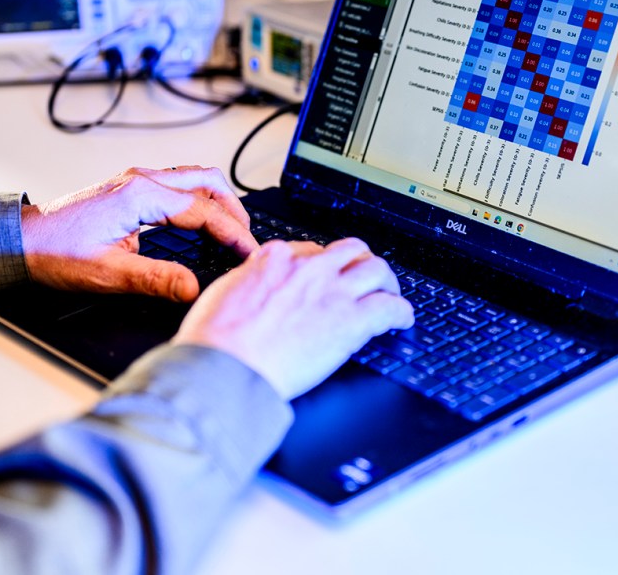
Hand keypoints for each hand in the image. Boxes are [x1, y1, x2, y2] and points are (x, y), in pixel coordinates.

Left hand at [21, 166, 256, 301]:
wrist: (18, 241)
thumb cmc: (54, 253)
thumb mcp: (109, 273)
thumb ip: (156, 280)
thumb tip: (192, 288)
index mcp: (141, 196)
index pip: (205, 212)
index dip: (234, 234)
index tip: (250, 253)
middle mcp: (141, 180)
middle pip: (207, 182)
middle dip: (234, 209)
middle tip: (246, 239)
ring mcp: (135, 180)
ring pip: (193, 178)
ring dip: (218, 200)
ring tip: (231, 229)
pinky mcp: (129, 188)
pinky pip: (178, 184)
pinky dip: (199, 199)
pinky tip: (200, 221)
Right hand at [173, 238, 413, 399]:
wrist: (225, 368)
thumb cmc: (215, 342)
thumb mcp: (222, 293)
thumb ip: (247, 282)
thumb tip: (253, 286)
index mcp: (276, 259)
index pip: (311, 249)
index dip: (322, 265)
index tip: (325, 278)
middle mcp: (309, 268)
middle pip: (350, 251)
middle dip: (360, 263)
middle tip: (364, 280)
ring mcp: (333, 291)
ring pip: (377, 269)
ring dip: (387, 283)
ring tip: (390, 296)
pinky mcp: (352, 321)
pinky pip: (391, 308)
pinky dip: (402, 313)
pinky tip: (402, 321)